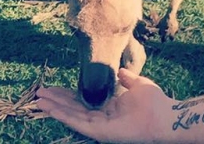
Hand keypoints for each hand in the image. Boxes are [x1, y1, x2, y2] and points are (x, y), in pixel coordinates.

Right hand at [35, 68, 169, 142]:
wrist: (164, 116)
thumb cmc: (155, 102)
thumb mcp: (138, 85)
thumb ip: (127, 79)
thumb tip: (119, 71)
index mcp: (110, 106)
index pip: (83, 100)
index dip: (68, 94)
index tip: (54, 87)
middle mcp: (102, 117)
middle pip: (73, 107)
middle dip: (56, 100)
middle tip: (39, 93)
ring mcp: (100, 125)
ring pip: (72, 115)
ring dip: (55, 107)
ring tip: (39, 100)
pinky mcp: (100, 132)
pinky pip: (78, 123)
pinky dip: (64, 115)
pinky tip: (51, 109)